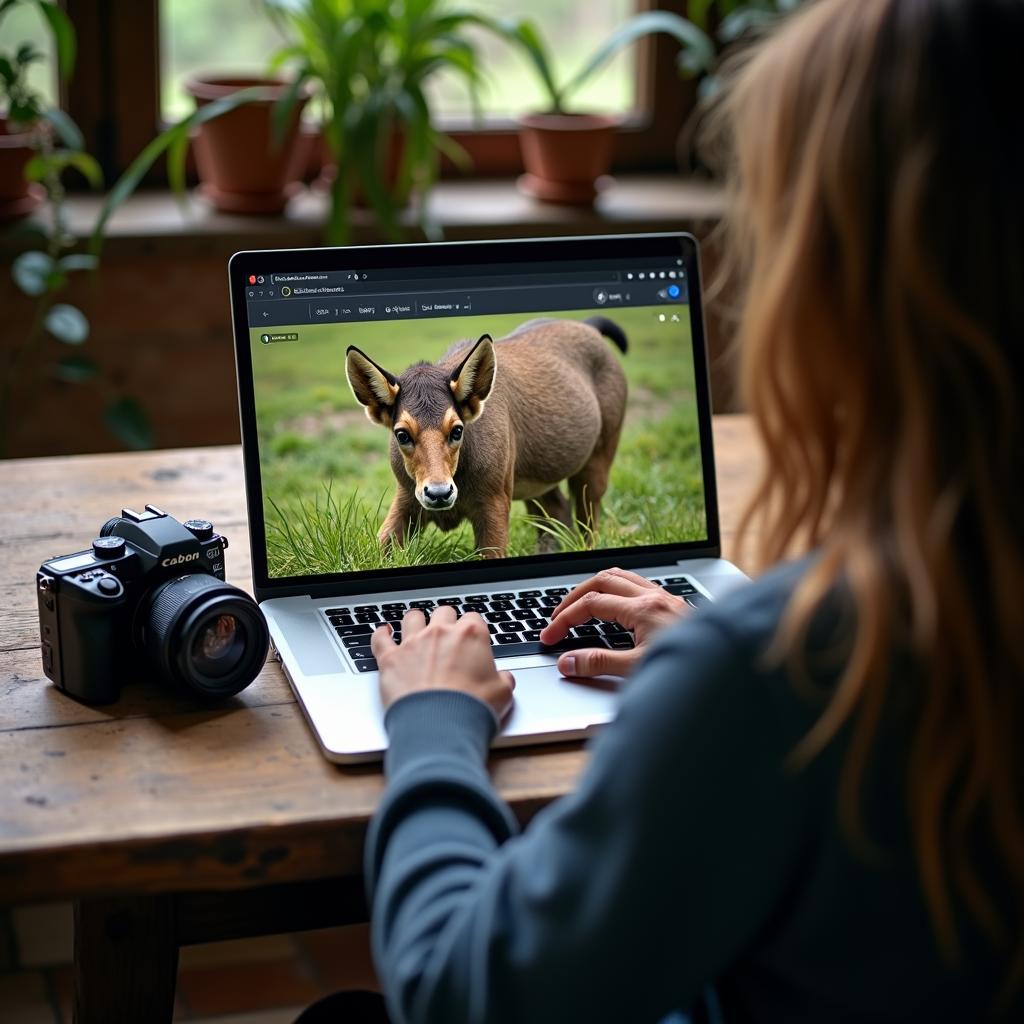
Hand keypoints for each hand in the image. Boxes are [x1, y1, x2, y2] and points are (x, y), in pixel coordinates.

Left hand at [371, 606, 515, 718]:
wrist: (440, 727)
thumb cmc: (472, 710)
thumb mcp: (502, 694)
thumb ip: (503, 680)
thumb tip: (504, 679)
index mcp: (471, 636)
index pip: (473, 618)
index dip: (473, 629)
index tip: (472, 639)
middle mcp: (441, 633)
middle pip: (443, 612)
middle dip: (446, 621)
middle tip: (447, 634)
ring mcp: (413, 643)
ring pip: (412, 617)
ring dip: (415, 621)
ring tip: (416, 627)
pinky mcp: (390, 658)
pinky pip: (380, 638)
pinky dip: (380, 634)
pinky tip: (383, 632)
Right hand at [539, 568, 687, 678]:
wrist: (730, 670)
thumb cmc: (691, 669)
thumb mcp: (639, 669)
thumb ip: (600, 664)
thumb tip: (567, 662)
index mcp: (643, 609)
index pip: (591, 604)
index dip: (564, 619)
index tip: (550, 636)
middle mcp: (655, 597)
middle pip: (601, 580)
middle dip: (574, 597)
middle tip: (557, 616)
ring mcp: (666, 598)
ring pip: (621, 577)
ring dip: (595, 587)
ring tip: (579, 605)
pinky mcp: (674, 605)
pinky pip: (638, 584)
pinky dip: (617, 590)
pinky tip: (615, 607)